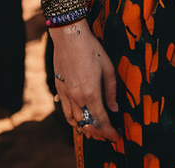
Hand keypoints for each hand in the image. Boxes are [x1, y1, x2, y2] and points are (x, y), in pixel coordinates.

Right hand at [50, 22, 120, 143]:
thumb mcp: (108, 67)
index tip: (116, 137)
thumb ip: (111, 91)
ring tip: (94, 130)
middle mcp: (77, 97)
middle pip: (87, 124)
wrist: (69, 36)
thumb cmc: (91, 48)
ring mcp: (66, 94)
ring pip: (75, 121)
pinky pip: (65, 112)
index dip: (109, 132)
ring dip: (85, 128)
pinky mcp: (59, 90)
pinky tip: (79, 120)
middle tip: (107, 135)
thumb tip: (115, 108)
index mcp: (92, 92)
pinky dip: (73, 120)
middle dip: (98, 133)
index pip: (101, 120)